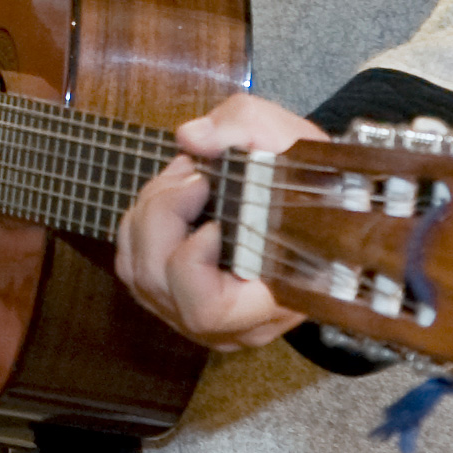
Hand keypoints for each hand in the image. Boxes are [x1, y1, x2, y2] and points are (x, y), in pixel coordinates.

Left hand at [113, 90, 312, 350]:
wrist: (320, 203)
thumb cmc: (310, 180)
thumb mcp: (291, 139)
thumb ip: (245, 127)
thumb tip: (191, 137)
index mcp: (274, 302)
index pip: (208, 309)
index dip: (192, 261)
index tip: (214, 218)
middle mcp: (233, 324)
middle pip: (159, 282)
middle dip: (163, 215)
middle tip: (191, 175)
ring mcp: (199, 317)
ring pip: (138, 272)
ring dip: (149, 214)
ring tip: (184, 178)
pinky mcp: (174, 299)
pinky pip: (132, 266)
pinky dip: (141, 224)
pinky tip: (173, 196)